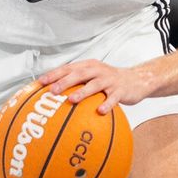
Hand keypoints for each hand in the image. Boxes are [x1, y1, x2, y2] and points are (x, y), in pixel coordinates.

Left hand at [37, 59, 155, 114]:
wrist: (137, 80)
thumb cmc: (109, 81)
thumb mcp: (92, 78)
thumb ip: (76, 83)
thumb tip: (52, 95)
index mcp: (88, 66)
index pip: (68, 68)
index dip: (54, 74)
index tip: (40, 83)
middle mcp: (98, 70)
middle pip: (79, 74)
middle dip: (64, 81)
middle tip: (52, 91)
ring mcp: (110, 80)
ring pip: (95, 85)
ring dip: (83, 92)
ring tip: (72, 100)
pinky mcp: (121, 90)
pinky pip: (113, 98)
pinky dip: (107, 104)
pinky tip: (100, 112)